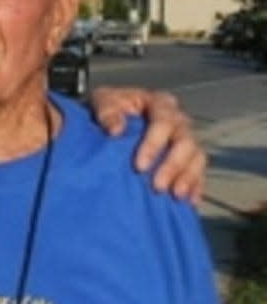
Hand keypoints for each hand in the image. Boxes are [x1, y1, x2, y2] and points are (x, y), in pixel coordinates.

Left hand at [89, 87, 206, 202]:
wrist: (111, 121)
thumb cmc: (109, 110)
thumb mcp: (102, 102)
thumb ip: (108, 112)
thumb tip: (116, 130)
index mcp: (159, 104)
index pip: (163, 122)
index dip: (154, 144)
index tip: (139, 166)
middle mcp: (178, 120)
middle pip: (185, 142)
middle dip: (172, 166)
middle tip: (157, 187)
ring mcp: (186, 139)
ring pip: (197, 157)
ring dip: (188, 178)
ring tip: (176, 195)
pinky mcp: (188, 158)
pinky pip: (199, 172)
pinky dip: (196, 186)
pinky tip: (189, 201)